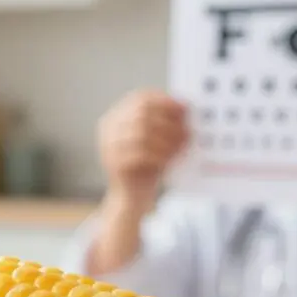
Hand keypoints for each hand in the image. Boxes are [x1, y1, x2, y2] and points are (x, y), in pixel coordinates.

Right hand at [97, 90, 188, 213]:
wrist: (131, 199)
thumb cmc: (147, 167)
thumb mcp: (157, 140)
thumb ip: (165, 123)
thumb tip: (186, 108)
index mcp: (118, 117)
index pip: (140, 98)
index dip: (163, 100)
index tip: (184, 107)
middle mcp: (109, 129)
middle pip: (141, 112)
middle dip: (168, 121)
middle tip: (186, 132)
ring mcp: (109, 146)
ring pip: (141, 132)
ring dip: (166, 139)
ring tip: (181, 148)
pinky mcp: (115, 164)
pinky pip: (140, 153)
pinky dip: (159, 156)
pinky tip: (169, 161)